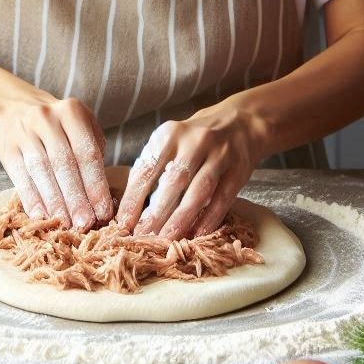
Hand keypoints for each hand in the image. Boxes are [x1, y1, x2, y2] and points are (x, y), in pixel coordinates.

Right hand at [0, 96, 113, 229]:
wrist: (17, 110)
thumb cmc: (59, 127)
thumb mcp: (81, 128)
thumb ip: (94, 154)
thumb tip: (101, 197)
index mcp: (71, 112)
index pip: (87, 153)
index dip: (95, 185)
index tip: (103, 212)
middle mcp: (46, 119)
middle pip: (64, 164)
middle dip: (76, 198)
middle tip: (85, 224)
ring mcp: (23, 133)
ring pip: (41, 172)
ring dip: (55, 202)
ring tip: (66, 224)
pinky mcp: (7, 149)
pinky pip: (21, 178)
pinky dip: (32, 199)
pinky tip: (42, 216)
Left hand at [116, 101, 266, 238]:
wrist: (240, 123)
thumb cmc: (193, 141)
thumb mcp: (169, 143)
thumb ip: (150, 169)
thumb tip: (129, 209)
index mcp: (170, 134)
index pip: (147, 170)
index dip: (134, 199)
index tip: (123, 223)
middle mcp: (195, 142)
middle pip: (173, 182)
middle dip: (156, 213)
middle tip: (143, 237)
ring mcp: (220, 155)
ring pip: (199, 192)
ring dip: (181, 219)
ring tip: (166, 240)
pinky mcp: (239, 170)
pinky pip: (223, 199)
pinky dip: (209, 219)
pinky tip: (197, 235)